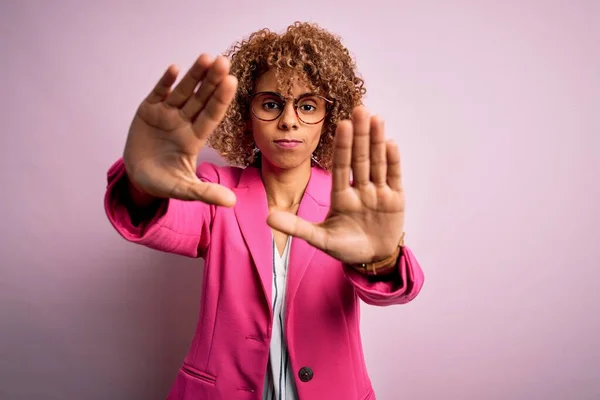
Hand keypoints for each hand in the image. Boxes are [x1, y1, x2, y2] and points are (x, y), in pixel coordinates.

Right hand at [123, 54, 237, 205]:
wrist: (138, 178)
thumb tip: (232, 203)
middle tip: (224, 62)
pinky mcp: (148, 111)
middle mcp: (183, 122)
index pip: (211, 116)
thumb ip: (206, 193)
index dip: (220, 100)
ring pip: (183, 92)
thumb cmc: (164, 183)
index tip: (232, 82)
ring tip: (206, 57)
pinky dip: (165, 82)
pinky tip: (174, 69)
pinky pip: (159, 93)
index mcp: (194, 138)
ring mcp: (166, 115)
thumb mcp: (184, 190)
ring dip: (194, 75)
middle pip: (200, 99)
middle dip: (212, 81)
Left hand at [267, 106, 404, 264]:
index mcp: (341, 196)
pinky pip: (393, 177)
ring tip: (376, 118)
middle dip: (360, 135)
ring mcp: (378, 193)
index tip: (342, 124)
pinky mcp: (395, 200)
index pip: (341, 166)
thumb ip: (297, 227)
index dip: (342, 146)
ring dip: (377, 141)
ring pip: (377, 163)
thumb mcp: (320, 239)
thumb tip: (268, 217)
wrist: (371, 261)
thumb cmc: (345, 248)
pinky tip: (390, 143)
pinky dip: (393, 161)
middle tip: (359, 109)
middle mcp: (359, 189)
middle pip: (360, 158)